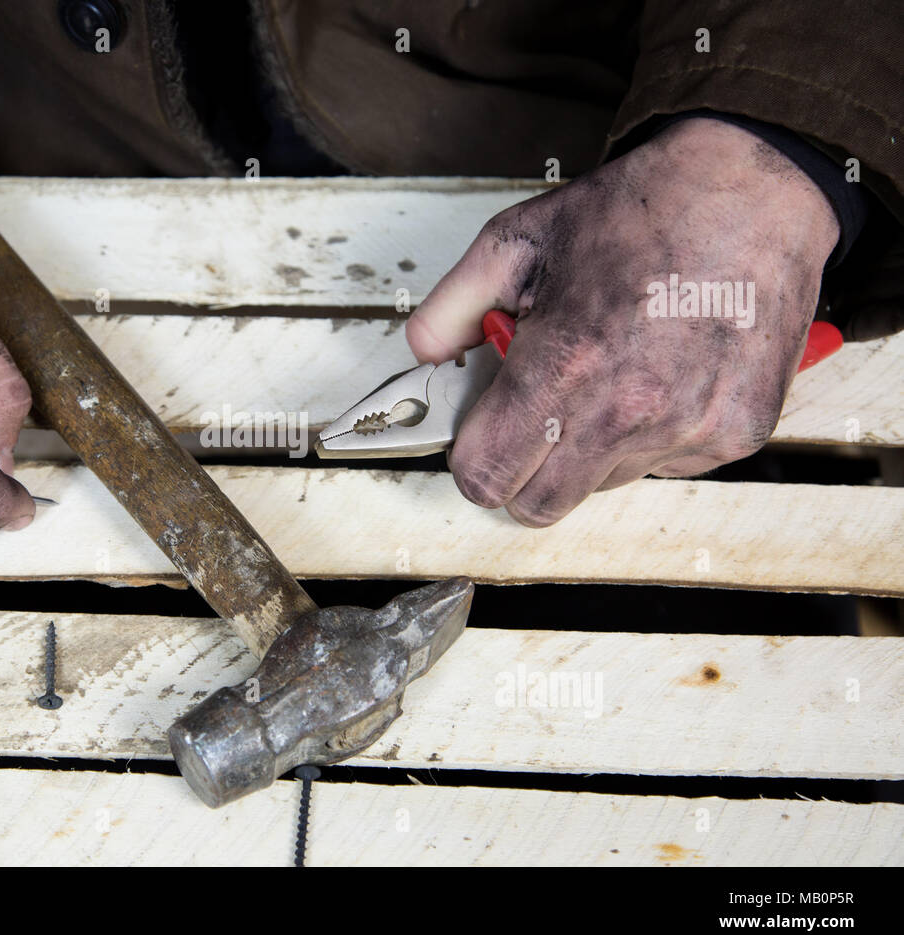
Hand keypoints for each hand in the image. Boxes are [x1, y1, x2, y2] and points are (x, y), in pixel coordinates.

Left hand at [406, 118, 838, 526]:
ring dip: (589, 450)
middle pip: (537, 505)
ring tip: (609, 375)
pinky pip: (665, 467)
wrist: (754, 187)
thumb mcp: (519, 241)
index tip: (478, 437)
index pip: (485, 476)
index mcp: (565, 364)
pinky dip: (651, 437)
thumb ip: (452, 306)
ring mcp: (687, 429)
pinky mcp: (734, 434)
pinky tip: (661, 375)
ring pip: (602, 486)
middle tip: (532, 415)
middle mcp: (628, 410)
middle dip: (521, 467)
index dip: (471, 458)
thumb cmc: (640, 208)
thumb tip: (423, 353)